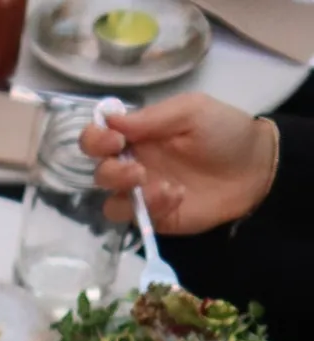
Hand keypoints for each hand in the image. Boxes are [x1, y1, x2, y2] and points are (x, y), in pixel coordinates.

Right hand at [80, 95, 278, 235]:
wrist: (254, 169)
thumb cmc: (224, 132)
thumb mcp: (190, 110)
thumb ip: (151, 117)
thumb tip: (110, 119)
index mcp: (139, 135)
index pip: (99, 138)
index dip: (96, 140)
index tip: (114, 141)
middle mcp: (135, 164)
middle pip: (99, 173)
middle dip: (111, 172)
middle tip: (138, 170)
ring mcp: (143, 194)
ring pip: (110, 202)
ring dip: (126, 194)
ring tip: (159, 185)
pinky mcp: (155, 218)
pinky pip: (136, 219)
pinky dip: (152, 208)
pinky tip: (177, 196)